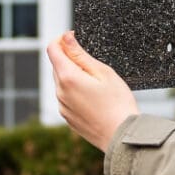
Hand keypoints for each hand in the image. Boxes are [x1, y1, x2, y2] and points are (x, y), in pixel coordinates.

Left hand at [48, 30, 139, 150]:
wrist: (122, 137)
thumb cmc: (118, 104)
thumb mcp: (102, 72)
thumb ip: (80, 53)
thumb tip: (66, 37)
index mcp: (67, 78)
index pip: (52, 49)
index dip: (62, 40)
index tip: (74, 39)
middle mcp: (60, 92)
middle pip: (57, 65)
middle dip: (70, 59)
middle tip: (94, 65)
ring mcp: (62, 106)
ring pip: (61, 82)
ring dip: (73, 76)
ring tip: (98, 85)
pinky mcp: (67, 117)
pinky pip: (66, 97)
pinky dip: (75, 91)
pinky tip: (94, 98)